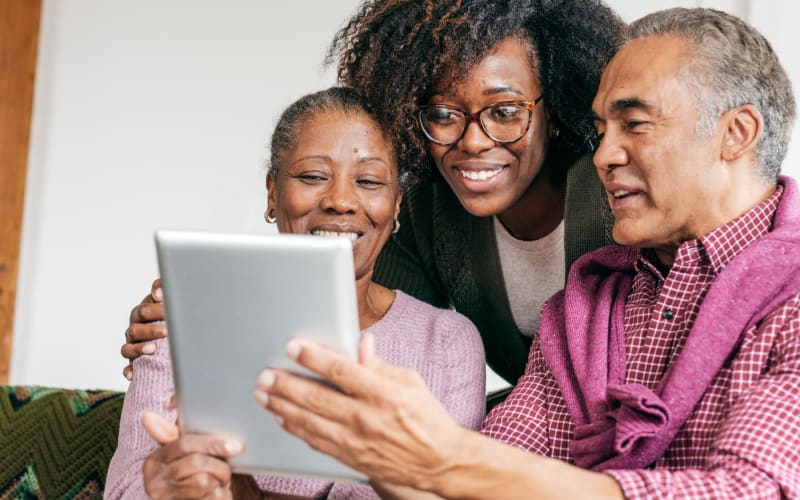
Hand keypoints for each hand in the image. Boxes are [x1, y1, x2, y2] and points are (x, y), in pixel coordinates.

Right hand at [122, 279, 166, 378]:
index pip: (145, 309)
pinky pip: (127, 368)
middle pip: (137, 328)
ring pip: (128, 348)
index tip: (164, 304)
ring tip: (153, 349)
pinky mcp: (133, 363)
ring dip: (140, 348)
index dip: (154, 307)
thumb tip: (159, 288)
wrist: (173, 343)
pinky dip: (128, 370)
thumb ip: (164, 293)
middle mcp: (135, 329)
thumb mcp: (170, 306)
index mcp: (144, 314)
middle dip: (152, 328)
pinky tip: (132, 374)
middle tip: (168, 330)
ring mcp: (132, 346)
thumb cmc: (171, 320)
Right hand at [141, 411, 243, 498]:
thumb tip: (146, 416)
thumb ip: (173, 435)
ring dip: (221, 482)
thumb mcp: (185, 456)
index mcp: (153, 462)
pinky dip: (223, 496)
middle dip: (220, 466)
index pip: (184, 444)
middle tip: (227, 472)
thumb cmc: (194, 477)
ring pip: (204, 481)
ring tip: (220, 483)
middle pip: (197, 462)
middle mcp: (154, 482)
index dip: (212, 443)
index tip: (236, 446)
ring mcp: (165, 498)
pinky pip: (211, 497)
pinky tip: (220, 495)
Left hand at [252, 333, 468, 492]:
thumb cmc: (427, 419)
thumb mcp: (410, 382)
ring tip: (264, 394)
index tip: (293, 346)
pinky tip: (282, 417)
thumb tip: (360, 343)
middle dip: (286, 384)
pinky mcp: (351, 457)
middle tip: (266, 374)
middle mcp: (367, 418)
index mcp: (385, 393)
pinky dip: (295, 428)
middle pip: (317, 398)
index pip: (341, 371)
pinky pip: (315, 441)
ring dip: (282, 406)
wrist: (440, 462)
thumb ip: (380, 364)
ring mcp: (357, 441)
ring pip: (309, 422)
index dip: (314, 357)